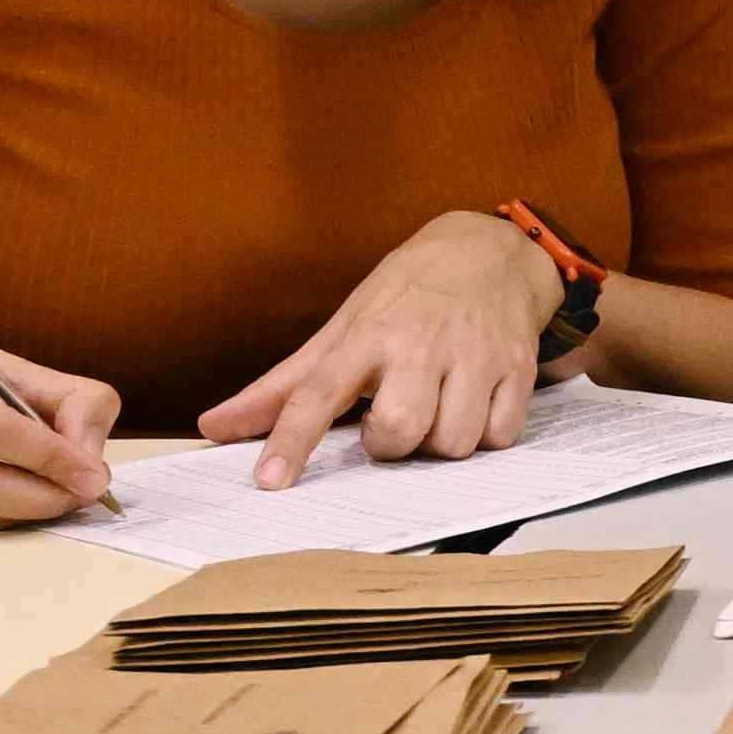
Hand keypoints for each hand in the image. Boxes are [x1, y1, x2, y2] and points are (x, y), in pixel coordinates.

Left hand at [200, 212, 565, 485]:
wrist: (489, 252)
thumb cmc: (405, 298)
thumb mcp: (342, 329)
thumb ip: (281, 387)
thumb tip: (214, 427)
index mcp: (365, 335)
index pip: (317, 393)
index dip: (292, 441)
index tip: (270, 481)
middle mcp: (418, 343)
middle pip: (398, 431)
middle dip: (392, 444)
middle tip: (394, 419)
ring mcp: (474, 355)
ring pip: (453, 443)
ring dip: (439, 442)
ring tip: (437, 409)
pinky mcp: (518, 368)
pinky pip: (498, 437)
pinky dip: (484, 434)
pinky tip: (473, 404)